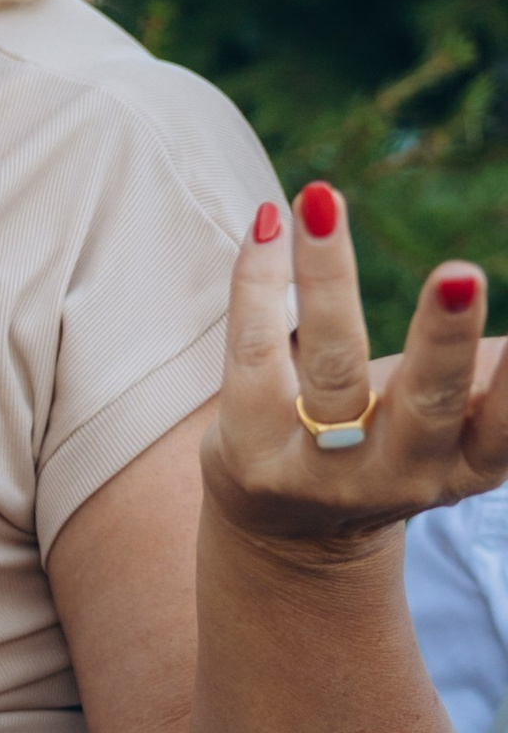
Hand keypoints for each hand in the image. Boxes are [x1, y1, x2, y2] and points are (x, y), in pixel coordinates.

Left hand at [207, 183, 507, 547]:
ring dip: (328, 277)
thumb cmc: (391, 439)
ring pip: (329, 365)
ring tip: (323, 202)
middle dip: (444, 339)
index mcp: (464, 465)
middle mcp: (398, 474)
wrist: (288, 530)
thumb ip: (498, 377)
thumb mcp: (457, 424)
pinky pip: (254, 349)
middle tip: (460, 274)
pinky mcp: (249, 446)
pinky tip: (270, 220)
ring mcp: (318, 468)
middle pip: (425, 404)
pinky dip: (259, 279)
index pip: (501, 432)